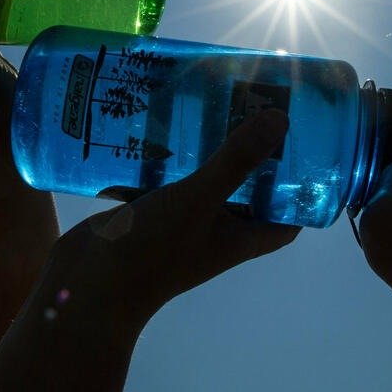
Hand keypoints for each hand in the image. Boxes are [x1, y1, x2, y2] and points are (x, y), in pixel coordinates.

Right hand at [55, 109, 300, 321]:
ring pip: (202, 182)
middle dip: (251, 156)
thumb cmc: (152, 252)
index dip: (300, 194)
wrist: (86, 286)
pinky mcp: (146, 211)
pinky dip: (167, 155)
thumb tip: (281, 120)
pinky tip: (162, 121)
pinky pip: (165, 179)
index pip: (285, 221)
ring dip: (207, 151)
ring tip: (211, 105)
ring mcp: (178, 222)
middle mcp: (213, 231)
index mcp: (237, 238)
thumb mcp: (199, 201)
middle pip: (244, 193)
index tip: (306, 151)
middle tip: (255, 110)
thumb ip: (236, 162)